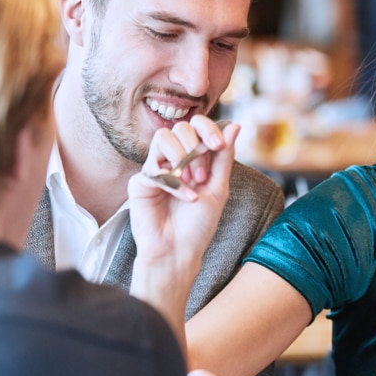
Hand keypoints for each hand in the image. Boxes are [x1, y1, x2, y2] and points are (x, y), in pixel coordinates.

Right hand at [128, 116, 238, 274]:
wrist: (179, 250)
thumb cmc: (198, 223)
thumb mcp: (218, 188)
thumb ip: (224, 157)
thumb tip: (235, 125)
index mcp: (192, 157)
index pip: (196, 125)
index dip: (207, 128)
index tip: (218, 145)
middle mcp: (172, 159)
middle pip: (180, 128)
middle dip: (196, 149)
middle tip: (203, 176)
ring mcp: (155, 168)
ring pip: (162, 137)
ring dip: (183, 158)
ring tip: (193, 183)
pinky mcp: (140, 181)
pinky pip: (155, 167)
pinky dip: (174, 182)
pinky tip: (186, 197)